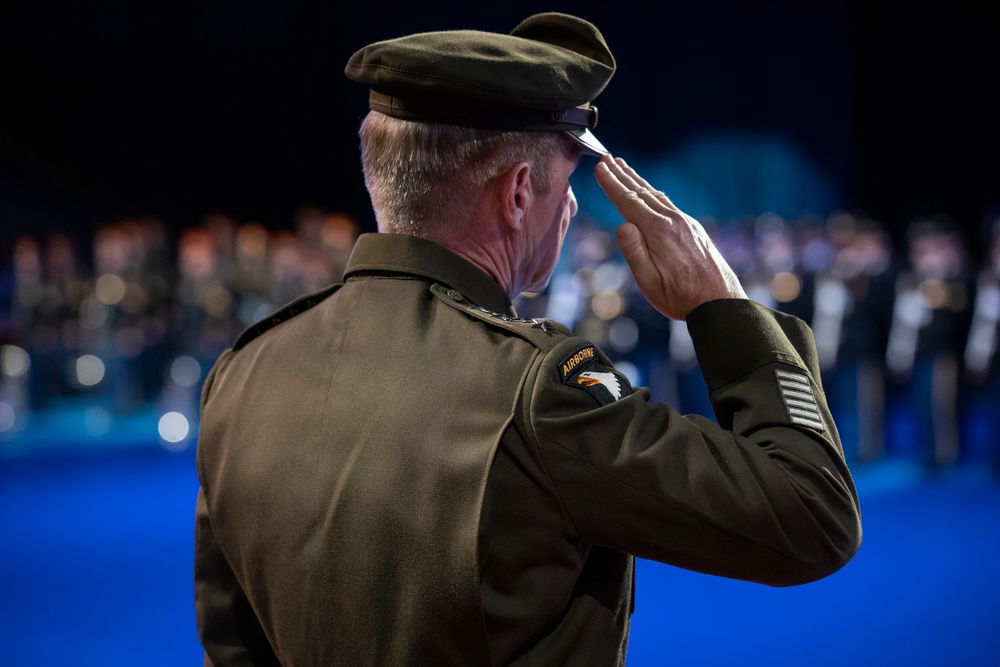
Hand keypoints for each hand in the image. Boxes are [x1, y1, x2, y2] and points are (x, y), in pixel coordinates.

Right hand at [594, 155, 746, 319]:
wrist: (719, 302)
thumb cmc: (680, 296)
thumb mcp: (649, 281)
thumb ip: (634, 252)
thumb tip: (621, 225)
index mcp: (658, 231)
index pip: (628, 202)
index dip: (611, 183)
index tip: (599, 167)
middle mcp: (673, 221)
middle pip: (642, 192)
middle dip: (622, 175)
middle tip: (607, 158)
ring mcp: (685, 223)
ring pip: (656, 195)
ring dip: (637, 181)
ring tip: (624, 167)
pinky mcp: (693, 229)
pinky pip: (668, 203)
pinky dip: (653, 193)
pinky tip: (650, 193)